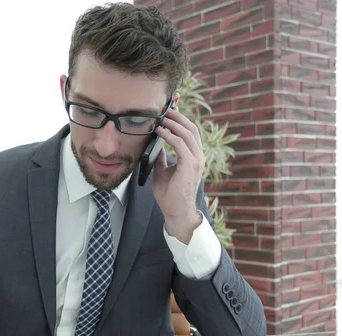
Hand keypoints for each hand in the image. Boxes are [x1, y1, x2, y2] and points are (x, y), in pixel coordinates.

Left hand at [153, 99, 203, 243]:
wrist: (175, 211)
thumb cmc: (169, 194)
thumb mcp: (162, 170)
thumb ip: (161, 156)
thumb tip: (155, 144)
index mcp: (193, 156)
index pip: (189, 131)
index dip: (181, 118)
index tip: (171, 106)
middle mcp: (198, 156)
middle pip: (191, 128)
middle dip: (178, 115)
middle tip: (166, 106)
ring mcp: (196, 160)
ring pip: (188, 133)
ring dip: (173, 123)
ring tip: (161, 116)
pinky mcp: (190, 165)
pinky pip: (181, 144)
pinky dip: (170, 135)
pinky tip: (159, 131)